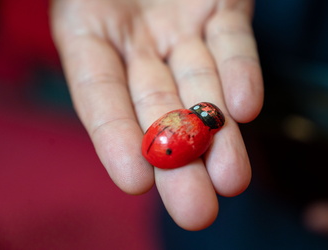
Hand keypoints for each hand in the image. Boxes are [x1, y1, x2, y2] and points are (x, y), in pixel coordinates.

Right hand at [50, 0, 262, 229]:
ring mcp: (182, 29)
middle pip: (157, 109)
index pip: (99, 96)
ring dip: (217, 135)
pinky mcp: (222, 9)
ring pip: (200, 88)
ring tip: (232, 179)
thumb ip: (82, 16)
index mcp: (89, 34)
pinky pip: (232, 43)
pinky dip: (240, 73)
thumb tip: (87, 57)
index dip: (115, 138)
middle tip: (197, 211)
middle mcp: (138, 41)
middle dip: (177, 160)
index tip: (136, 181)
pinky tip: (245, 107)